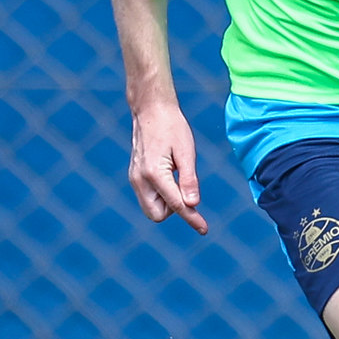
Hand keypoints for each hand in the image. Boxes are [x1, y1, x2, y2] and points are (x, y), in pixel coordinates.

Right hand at [128, 102, 208, 235]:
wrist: (151, 109)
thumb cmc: (172, 127)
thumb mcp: (186, 152)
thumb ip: (189, 180)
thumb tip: (192, 205)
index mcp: (154, 173)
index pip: (176, 205)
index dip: (192, 218)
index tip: (204, 229)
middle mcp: (139, 180)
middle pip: (157, 215)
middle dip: (174, 209)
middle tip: (186, 187)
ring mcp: (134, 178)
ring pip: (151, 208)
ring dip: (167, 202)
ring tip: (177, 175)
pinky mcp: (134, 176)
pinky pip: (147, 197)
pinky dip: (160, 195)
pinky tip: (169, 174)